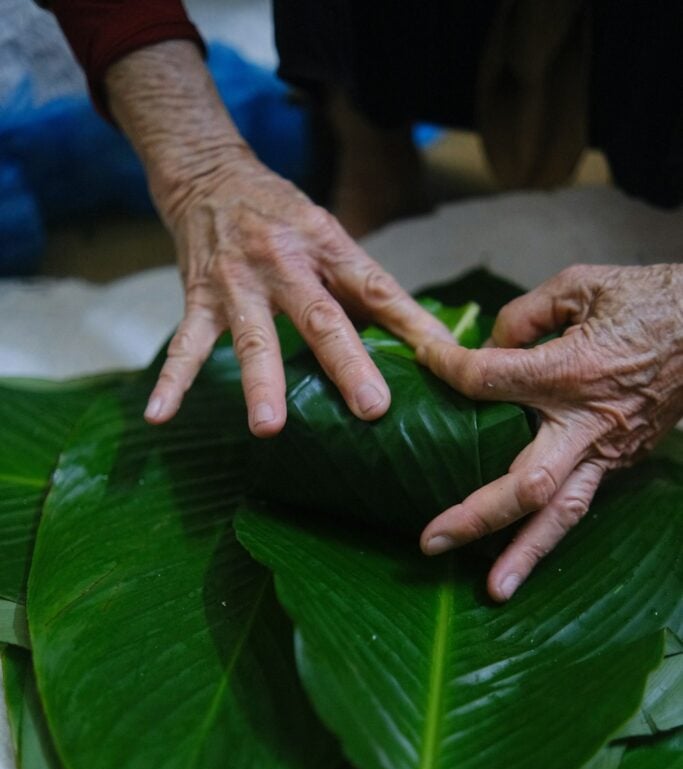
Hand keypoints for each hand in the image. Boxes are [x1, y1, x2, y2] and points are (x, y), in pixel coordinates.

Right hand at [105, 42, 450, 435]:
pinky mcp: (199, 299)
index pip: (376, 288)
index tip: (443, 361)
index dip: (412, 324)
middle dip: (345, 363)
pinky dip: (172, 381)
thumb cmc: (282, 216)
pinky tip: (159, 416)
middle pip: (320, 317)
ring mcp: (238, 284)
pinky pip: (185, 346)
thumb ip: (362, 289)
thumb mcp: (329, 236)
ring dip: (261, 383)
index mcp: (327, 246)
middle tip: (371, 407)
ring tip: (268, 427)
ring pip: (253, 338)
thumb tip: (417, 342)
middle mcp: (284, 263)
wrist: (208, 174)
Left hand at [413, 264, 682, 600]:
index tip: (426, 359)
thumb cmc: (648, 301)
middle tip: (429, 541)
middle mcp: (585, 424)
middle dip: (475, 515)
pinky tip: (520, 558)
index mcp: (571, 371)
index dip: (447, 366)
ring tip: (491, 592)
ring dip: (524, 554)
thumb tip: (488, 345)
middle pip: (524, 483)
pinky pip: (580, 505)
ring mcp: (606, 451)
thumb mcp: (581, 284)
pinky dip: (549, 533)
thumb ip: (524, 315)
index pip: (488, 379)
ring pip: (561, 515)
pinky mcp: (618, 462)